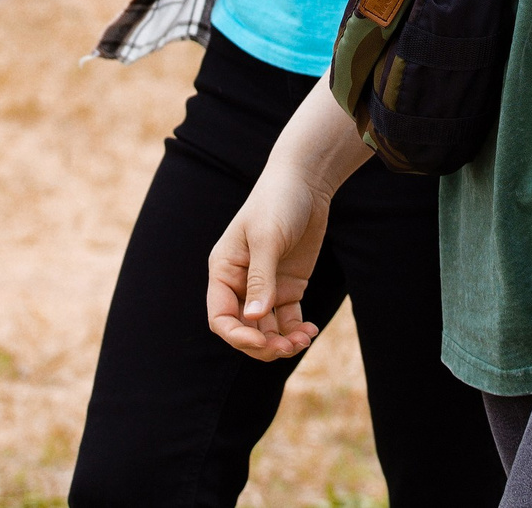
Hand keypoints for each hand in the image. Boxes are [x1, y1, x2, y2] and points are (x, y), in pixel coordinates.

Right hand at [206, 160, 332, 360]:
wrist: (305, 182)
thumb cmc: (277, 202)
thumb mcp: (267, 238)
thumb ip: (261, 279)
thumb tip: (255, 319)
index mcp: (224, 271)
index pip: (221, 317)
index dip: (237, 335)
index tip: (261, 340)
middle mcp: (241, 283)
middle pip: (244, 329)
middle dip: (262, 345)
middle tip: (288, 349)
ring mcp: (266, 286)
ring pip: (267, 328)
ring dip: (282, 342)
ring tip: (303, 340)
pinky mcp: (288, 286)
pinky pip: (288, 318)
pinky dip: (296, 330)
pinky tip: (310, 332)